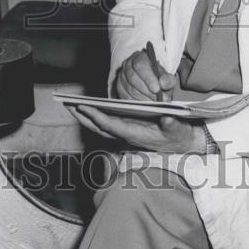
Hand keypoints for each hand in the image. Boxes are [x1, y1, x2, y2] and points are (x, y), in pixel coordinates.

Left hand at [70, 105, 206, 153]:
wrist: (181, 144)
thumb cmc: (178, 135)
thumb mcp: (178, 129)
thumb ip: (172, 124)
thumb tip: (167, 118)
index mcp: (135, 134)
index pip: (111, 125)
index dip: (97, 116)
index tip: (84, 107)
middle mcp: (126, 136)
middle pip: (99, 127)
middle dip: (83, 117)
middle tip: (67, 104)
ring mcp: (124, 134)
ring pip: (100, 127)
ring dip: (85, 117)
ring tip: (71, 104)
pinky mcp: (126, 131)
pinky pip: (105, 125)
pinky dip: (94, 117)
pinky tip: (87, 108)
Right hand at [114, 49, 177, 101]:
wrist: (152, 85)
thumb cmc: (159, 79)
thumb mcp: (167, 78)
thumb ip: (168, 79)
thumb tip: (163, 83)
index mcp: (139, 57)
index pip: (140, 65)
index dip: (148, 78)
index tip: (157, 89)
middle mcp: (127, 65)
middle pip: (133, 77)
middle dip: (146, 91)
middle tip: (158, 100)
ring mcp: (121, 77)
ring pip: (129, 89)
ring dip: (143, 98)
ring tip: (154, 104)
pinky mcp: (119, 89)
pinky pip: (125, 98)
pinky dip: (137, 103)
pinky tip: (146, 105)